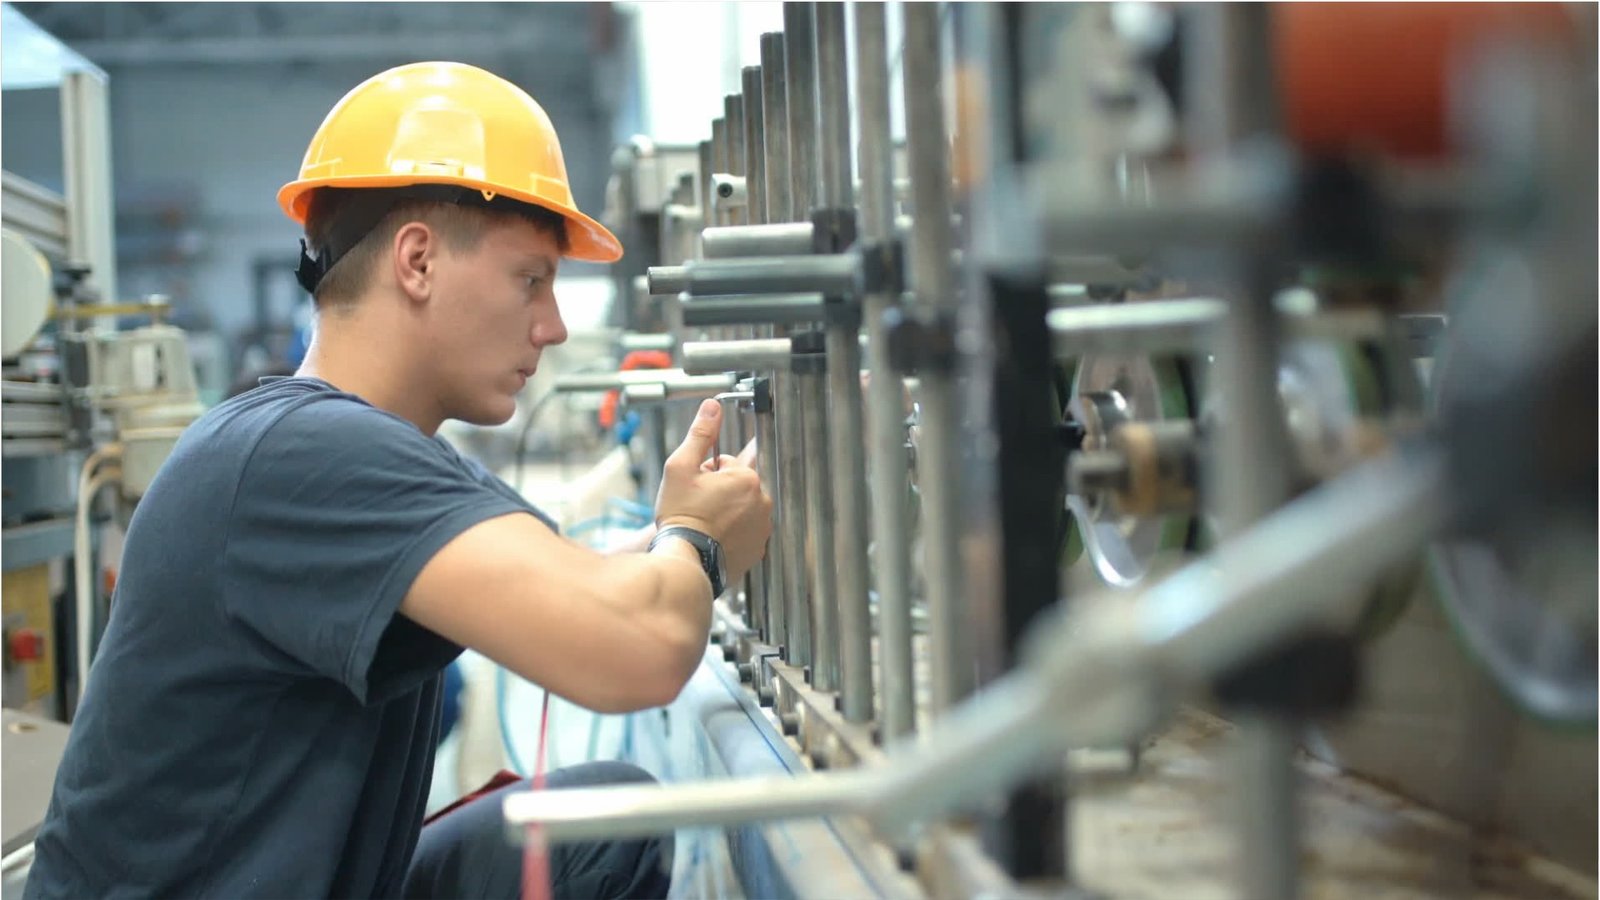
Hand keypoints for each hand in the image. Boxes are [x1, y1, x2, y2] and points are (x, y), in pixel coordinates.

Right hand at [654, 399, 772, 582]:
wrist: (684, 559)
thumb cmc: (681, 515)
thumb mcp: (681, 467)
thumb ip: (700, 434)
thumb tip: (712, 407)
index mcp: (747, 479)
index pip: (726, 463)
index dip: (706, 473)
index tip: (696, 488)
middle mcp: (762, 502)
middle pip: (737, 486)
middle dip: (718, 491)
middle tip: (698, 506)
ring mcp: (763, 528)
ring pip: (742, 509)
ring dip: (726, 512)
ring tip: (705, 524)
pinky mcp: (758, 549)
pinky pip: (746, 532)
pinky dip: (732, 534)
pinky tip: (714, 538)